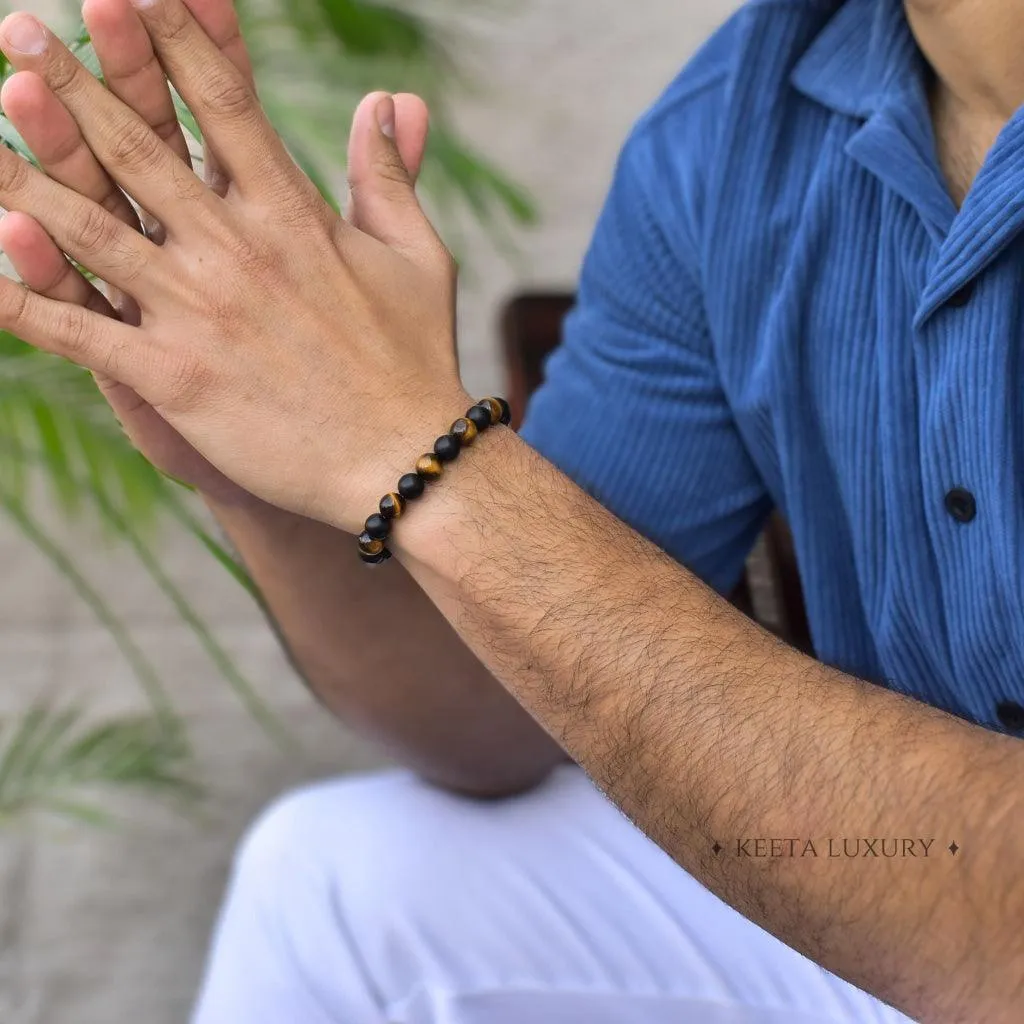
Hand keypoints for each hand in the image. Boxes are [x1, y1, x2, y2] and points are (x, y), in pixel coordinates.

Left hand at [0, 0, 467, 531]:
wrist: (404, 460)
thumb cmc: (418, 360)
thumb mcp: (417, 258)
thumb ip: (391, 176)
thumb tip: (389, 102)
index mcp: (293, 216)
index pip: (224, 104)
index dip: (175, 37)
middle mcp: (237, 251)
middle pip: (138, 148)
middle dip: (73, 83)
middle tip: (17, 29)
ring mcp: (199, 313)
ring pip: (89, 230)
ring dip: (19, 175)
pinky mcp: (175, 377)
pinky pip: (78, 331)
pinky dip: (19, 299)